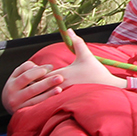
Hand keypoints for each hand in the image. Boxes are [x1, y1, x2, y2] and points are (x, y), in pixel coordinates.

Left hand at [1, 31, 125, 113]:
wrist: (110, 90)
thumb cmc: (97, 73)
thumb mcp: (87, 56)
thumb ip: (77, 43)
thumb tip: (69, 30)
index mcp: (63, 74)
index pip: (42, 75)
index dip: (36, 74)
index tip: (32, 74)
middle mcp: (62, 86)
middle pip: (41, 86)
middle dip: (34, 85)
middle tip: (27, 85)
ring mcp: (65, 96)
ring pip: (46, 97)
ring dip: (40, 95)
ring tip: (31, 96)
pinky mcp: (68, 104)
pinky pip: (53, 105)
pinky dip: (47, 104)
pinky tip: (44, 106)